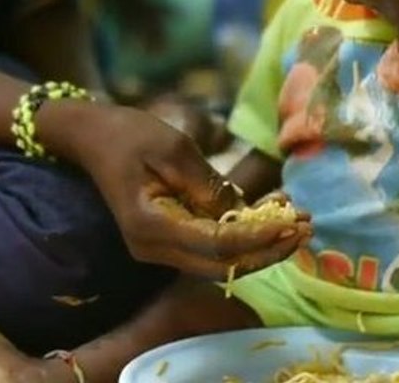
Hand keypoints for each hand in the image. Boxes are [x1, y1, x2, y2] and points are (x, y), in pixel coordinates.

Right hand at [55, 101, 311, 278]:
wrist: (90, 136)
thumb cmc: (128, 134)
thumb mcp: (172, 147)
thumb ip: (207, 183)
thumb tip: (241, 211)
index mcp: (149, 227)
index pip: (214, 245)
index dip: (256, 238)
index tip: (291, 223)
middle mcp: (153, 249)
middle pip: (221, 264)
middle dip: (267, 250)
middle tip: (307, 227)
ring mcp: (159, 248)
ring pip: (219, 260)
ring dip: (260, 245)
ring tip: (299, 222)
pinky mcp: (168, 239)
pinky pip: (210, 246)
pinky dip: (243, 235)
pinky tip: (273, 217)